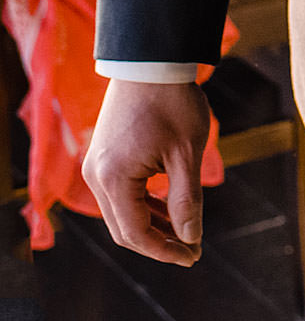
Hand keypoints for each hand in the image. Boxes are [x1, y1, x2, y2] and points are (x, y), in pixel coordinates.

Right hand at [82, 79, 210, 265]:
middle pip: (124, 229)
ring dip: (152, 225)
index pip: (135, 233)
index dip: (165, 250)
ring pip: (122, 213)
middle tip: (193, 250)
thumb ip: (186, 199)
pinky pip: (121, 195)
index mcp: (114, 180)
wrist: (150, 63)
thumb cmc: (173, 104)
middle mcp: (96, 178)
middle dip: (159, 242)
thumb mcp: (187, 154)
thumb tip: (190, 237)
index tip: (193, 257)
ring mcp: (96, 168)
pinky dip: (144, 205)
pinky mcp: (103, 159)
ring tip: (186, 233)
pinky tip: (170, 210)